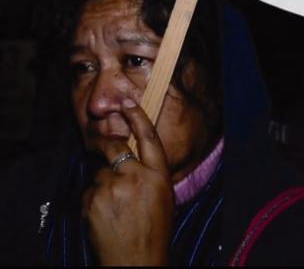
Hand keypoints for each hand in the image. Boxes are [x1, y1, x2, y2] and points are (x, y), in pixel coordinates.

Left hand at [82, 99, 173, 265]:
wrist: (135, 261)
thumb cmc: (154, 229)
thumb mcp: (163, 195)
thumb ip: (150, 171)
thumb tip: (133, 153)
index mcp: (158, 175)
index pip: (148, 136)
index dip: (137, 116)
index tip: (127, 102)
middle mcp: (135, 177)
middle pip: (115, 146)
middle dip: (106, 143)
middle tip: (101, 146)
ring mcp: (111, 188)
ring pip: (99, 171)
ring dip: (102, 181)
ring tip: (112, 204)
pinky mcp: (92, 201)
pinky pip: (89, 189)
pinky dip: (93, 197)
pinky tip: (103, 213)